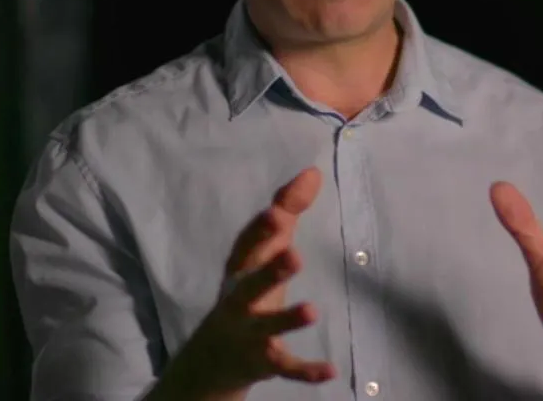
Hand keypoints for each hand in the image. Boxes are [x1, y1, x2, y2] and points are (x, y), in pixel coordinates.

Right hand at [153, 167, 335, 400]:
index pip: (247, 247)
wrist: (212, 359)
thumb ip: (288, 211)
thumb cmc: (246, 291)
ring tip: (313, 311)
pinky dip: (305, 371)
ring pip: (266, 327)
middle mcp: (238, 300)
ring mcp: (248, 333)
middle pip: (249, 285)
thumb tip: (313, 172)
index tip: (276, 211)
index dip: (260, 230)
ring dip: (287, 319)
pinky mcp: (261, 362)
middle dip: (269, 271)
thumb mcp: (264, 253)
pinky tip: (331, 371)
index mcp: (240, 270)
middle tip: (294, 255)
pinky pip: (283, 366)